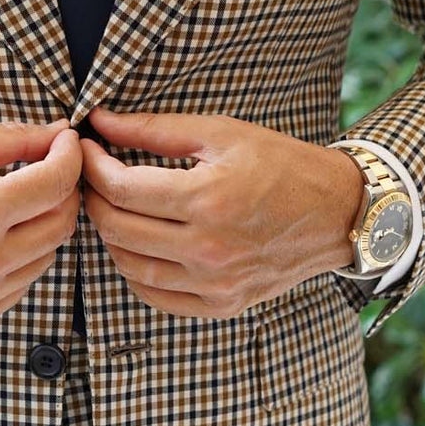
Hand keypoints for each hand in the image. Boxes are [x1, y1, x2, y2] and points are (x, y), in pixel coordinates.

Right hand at [0, 117, 82, 329]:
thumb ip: (12, 139)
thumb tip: (57, 135)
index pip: (57, 183)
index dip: (69, 155)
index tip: (65, 142)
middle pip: (61, 223)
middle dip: (62, 190)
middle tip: (47, 168)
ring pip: (46, 256)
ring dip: (43, 225)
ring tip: (16, 202)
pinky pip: (21, 285)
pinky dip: (21, 258)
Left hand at [78, 106, 365, 318]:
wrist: (337, 213)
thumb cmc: (282, 165)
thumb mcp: (221, 133)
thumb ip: (154, 129)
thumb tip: (100, 121)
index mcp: (208, 199)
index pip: (120, 188)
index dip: (92, 166)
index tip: (87, 149)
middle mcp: (208, 247)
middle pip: (116, 227)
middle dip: (93, 197)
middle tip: (92, 176)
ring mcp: (214, 282)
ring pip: (128, 265)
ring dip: (110, 235)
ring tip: (114, 208)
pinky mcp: (221, 304)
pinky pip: (155, 295)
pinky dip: (135, 271)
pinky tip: (138, 245)